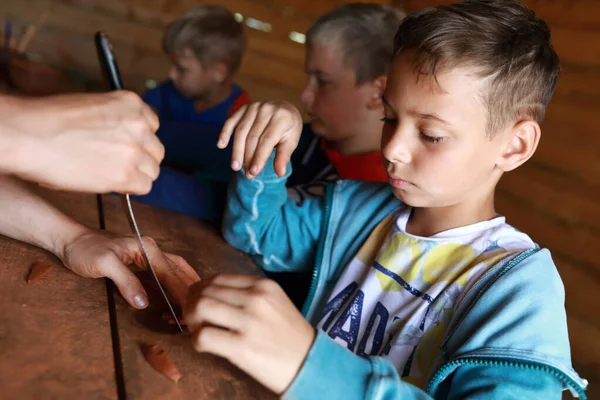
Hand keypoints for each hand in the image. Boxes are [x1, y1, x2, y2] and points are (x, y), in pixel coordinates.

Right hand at [1, 91, 163, 193]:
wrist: (27, 135)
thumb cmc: (47, 121)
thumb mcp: (91, 106)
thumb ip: (115, 120)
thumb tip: (121, 139)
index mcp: (131, 102)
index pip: (152, 126)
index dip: (138, 140)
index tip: (125, 147)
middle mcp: (139, 124)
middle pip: (156, 150)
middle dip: (140, 159)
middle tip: (118, 164)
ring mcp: (135, 149)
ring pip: (152, 171)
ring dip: (136, 175)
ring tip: (110, 174)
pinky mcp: (126, 174)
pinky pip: (144, 187)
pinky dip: (130, 189)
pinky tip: (110, 184)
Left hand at [58, 228, 199, 307]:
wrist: (69, 240)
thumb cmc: (85, 250)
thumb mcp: (104, 265)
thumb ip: (126, 282)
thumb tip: (143, 303)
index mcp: (146, 248)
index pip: (170, 272)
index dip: (181, 290)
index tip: (189, 307)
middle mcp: (151, 250)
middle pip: (179, 269)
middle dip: (190, 287)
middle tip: (198, 307)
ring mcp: (146, 256)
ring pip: (174, 270)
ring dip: (184, 285)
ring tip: (194, 302)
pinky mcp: (140, 263)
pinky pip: (163, 274)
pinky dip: (173, 285)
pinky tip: (177, 296)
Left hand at [184, 274, 315, 393]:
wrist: (310, 363)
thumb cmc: (290, 336)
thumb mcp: (275, 303)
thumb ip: (248, 295)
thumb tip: (210, 295)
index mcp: (263, 285)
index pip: (218, 278)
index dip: (201, 290)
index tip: (199, 302)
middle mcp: (255, 298)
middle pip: (205, 291)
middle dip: (191, 304)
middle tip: (192, 319)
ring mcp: (248, 322)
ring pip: (201, 307)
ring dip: (191, 320)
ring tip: (198, 330)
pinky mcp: (242, 347)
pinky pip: (204, 337)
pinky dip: (196, 340)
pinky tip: (204, 346)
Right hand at [217, 101, 302, 178]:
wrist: (285, 108)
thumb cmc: (289, 128)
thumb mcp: (292, 141)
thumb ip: (284, 156)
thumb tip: (280, 173)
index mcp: (281, 118)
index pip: (267, 140)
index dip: (259, 156)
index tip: (254, 172)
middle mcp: (266, 109)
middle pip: (253, 137)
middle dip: (248, 157)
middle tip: (247, 174)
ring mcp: (253, 107)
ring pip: (241, 131)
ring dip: (236, 150)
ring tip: (235, 166)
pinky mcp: (243, 108)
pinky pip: (231, 120)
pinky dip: (225, 132)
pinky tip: (221, 145)